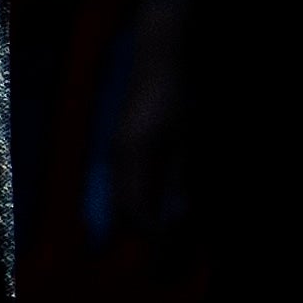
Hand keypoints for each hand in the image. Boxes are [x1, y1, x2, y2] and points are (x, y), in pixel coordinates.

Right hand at [99, 32, 179, 231]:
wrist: (159, 57)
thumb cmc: (178, 94)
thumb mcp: (187, 138)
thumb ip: (179, 177)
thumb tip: (178, 212)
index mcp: (133, 155)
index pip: (135, 207)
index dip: (151, 231)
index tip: (169, 244)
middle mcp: (117, 154)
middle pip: (120, 203)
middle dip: (139, 227)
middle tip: (161, 243)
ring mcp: (115, 146)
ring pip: (118, 192)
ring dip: (135, 211)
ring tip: (157, 225)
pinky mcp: (120, 140)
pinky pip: (120, 178)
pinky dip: (133, 194)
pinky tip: (150, 198)